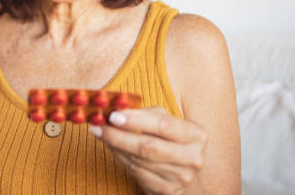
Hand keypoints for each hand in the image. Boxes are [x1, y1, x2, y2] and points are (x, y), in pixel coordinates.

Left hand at [89, 107, 207, 194]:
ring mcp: (180, 177)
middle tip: (100, 126)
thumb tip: (118, 108)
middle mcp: (192, 157)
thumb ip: (146, 113)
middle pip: (149, 146)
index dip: (136, 120)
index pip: (164, 125)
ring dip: (114, 145)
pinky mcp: (166, 190)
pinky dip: (119, 157)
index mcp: (195, 134)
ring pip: (138, 160)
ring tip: (101, 133)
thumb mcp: (166, 121)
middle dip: (119, 135)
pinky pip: (135, 172)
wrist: (182, 173)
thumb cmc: (169, 140)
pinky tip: (111, 147)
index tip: (114, 115)